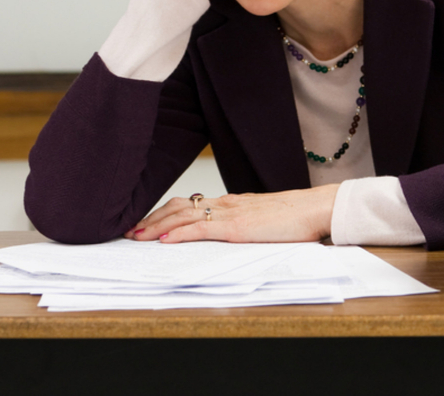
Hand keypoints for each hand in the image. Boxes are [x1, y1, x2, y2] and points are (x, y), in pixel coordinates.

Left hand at [124, 184, 339, 243]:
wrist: (314, 209)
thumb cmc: (294, 217)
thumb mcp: (262, 220)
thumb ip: (244, 223)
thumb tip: (229, 233)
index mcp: (232, 203)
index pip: (189, 204)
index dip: (164, 212)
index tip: (145, 222)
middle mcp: (226, 203)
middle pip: (179, 207)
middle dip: (151, 218)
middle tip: (129, 229)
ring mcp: (230, 213)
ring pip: (184, 215)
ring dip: (156, 225)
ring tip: (136, 235)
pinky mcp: (237, 227)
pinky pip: (201, 229)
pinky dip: (179, 233)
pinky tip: (164, 240)